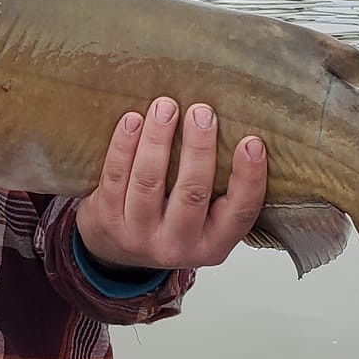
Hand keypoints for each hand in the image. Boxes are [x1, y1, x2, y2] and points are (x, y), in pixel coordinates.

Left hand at [75, 98, 265, 273]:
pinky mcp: (106, 219)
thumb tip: (240, 127)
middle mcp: (177, 246)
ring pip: (148, 181)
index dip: (249, 178)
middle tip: (202, 112)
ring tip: (165, 107)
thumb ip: (223, 189)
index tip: (252, 142)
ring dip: (157, 139)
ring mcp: (138, 235)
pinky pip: (115, 176)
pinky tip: (133, 120)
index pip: (239, 213)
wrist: (117, 252)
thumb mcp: (205, 221)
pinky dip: (124, 145)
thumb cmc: (171, 223)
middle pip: (191, 193)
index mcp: (213, 246)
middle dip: (198, 148)